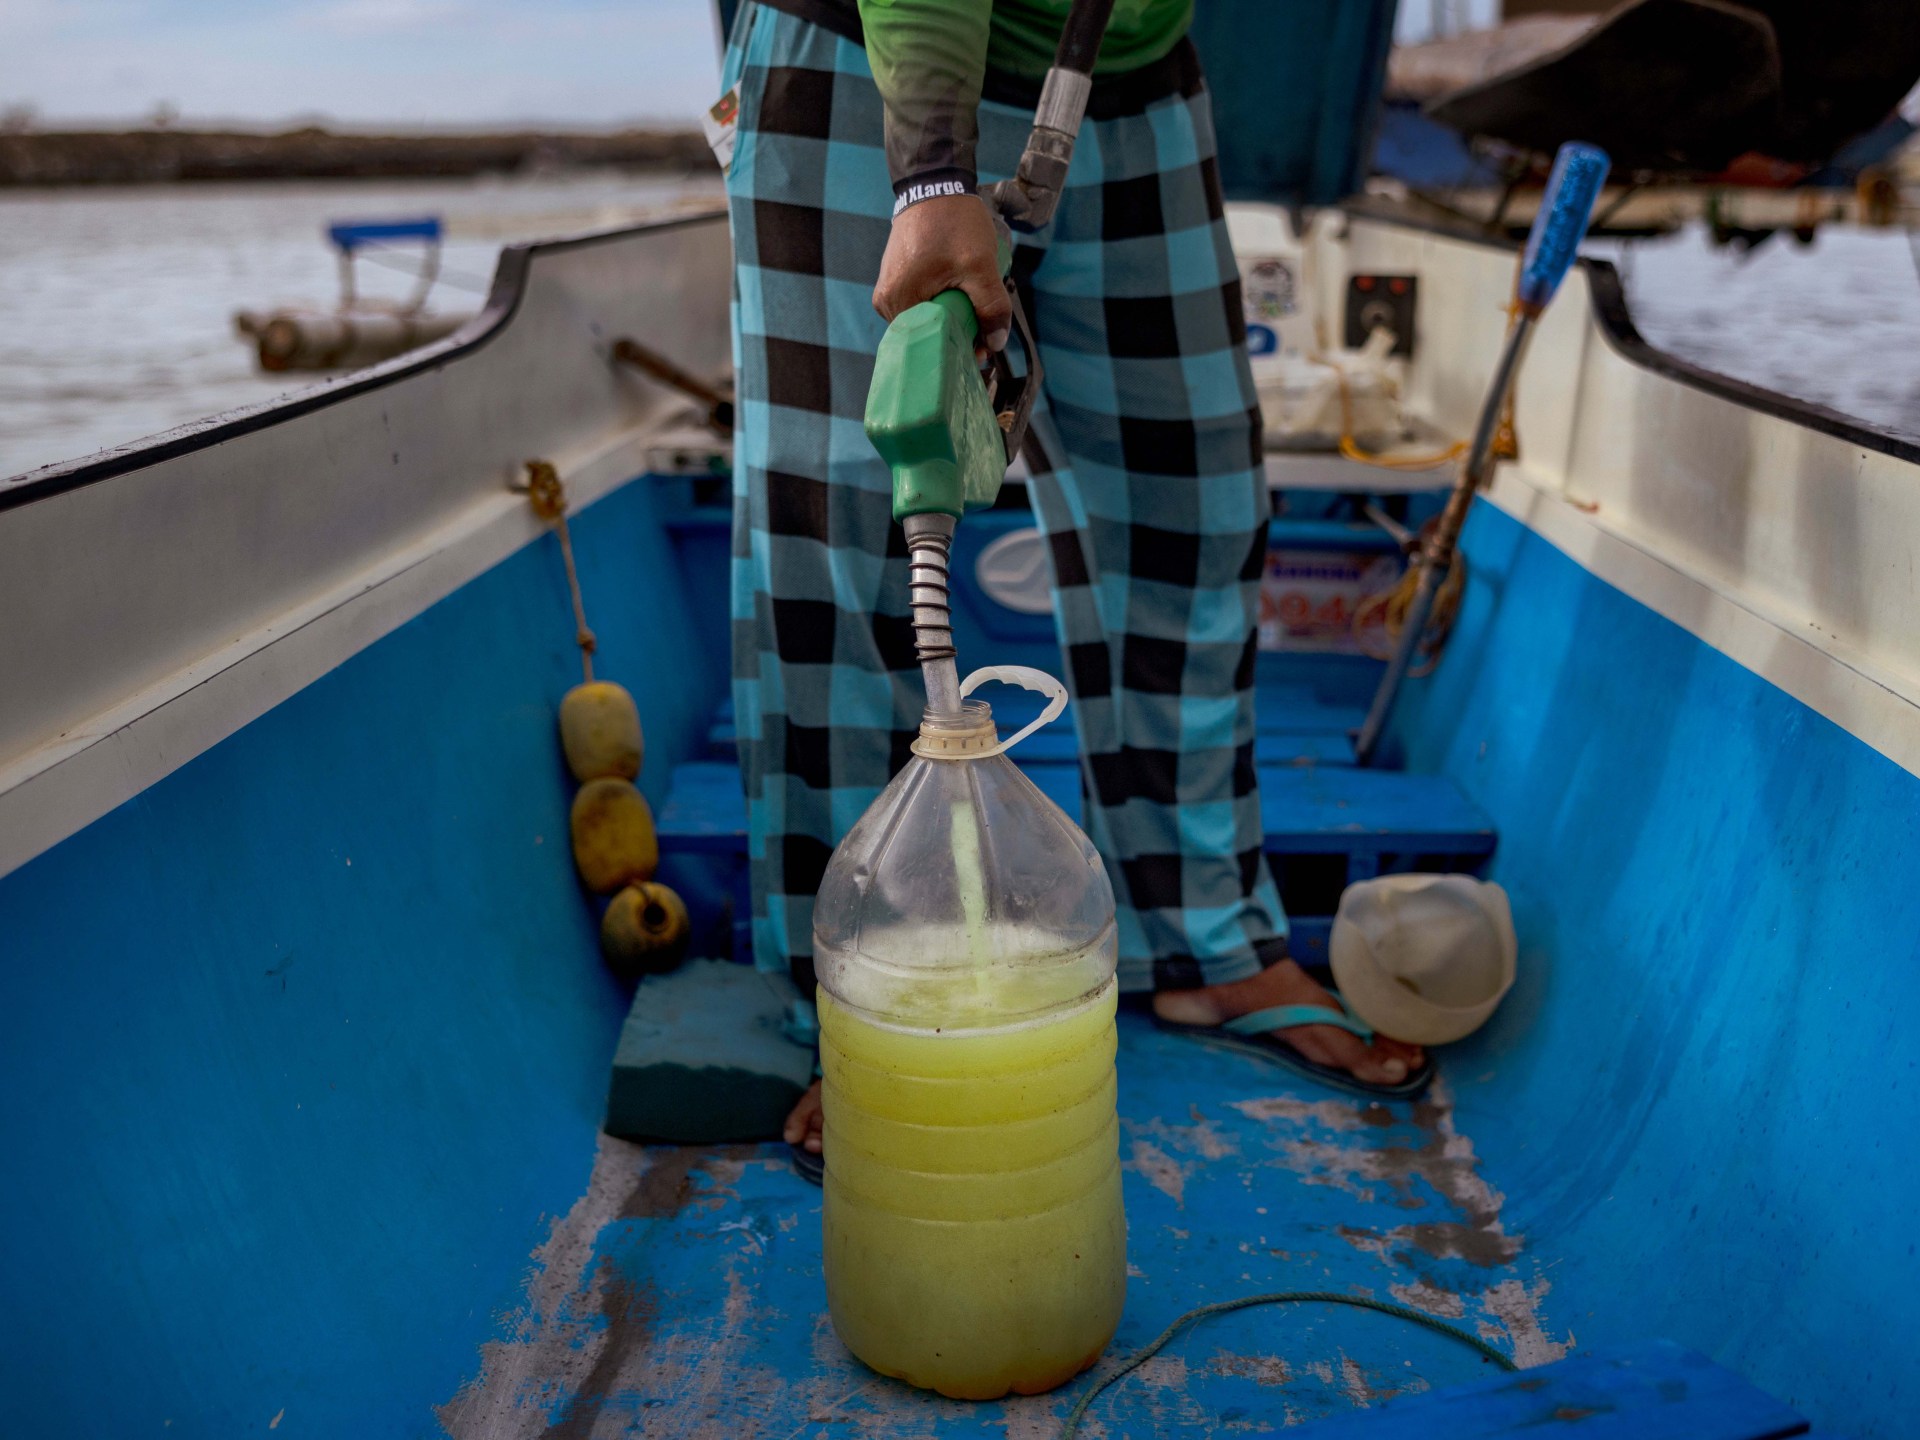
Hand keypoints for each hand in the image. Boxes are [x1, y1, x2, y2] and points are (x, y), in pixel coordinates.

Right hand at [873, 192, 1011, 351]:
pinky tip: (959, 291)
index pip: (929, 344)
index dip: (959, 347)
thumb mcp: (979, 266)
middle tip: (983, 324)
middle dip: (957, 332)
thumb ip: (990, 306)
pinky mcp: (896, 280)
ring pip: (927, 319)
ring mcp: (889, 290)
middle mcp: (886, 301)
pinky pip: (922, 303)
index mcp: (898, 301)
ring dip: (952, 317)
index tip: (983, 346)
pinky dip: (942, 303)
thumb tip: (996, 342)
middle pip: (927, 333)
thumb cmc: (953, 222)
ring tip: (972, 302)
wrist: (935, 185)